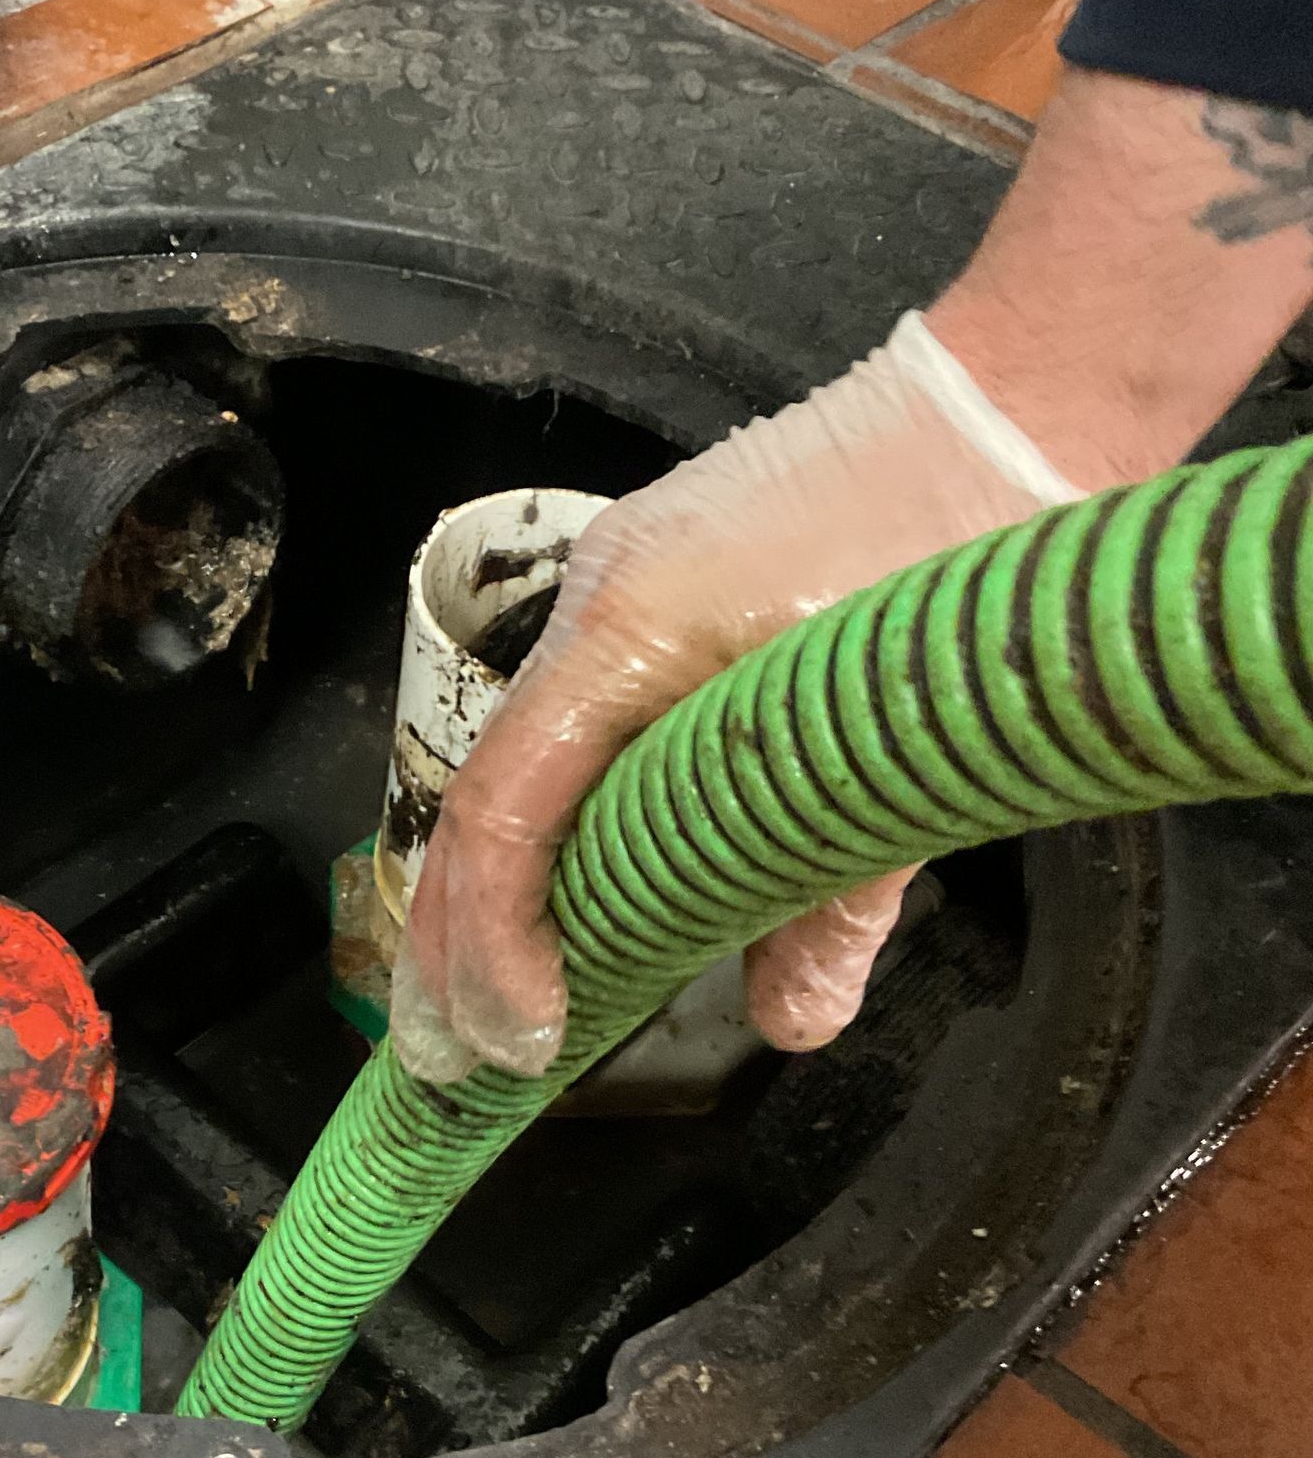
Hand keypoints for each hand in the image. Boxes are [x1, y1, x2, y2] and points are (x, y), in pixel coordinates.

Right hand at [391, 312, 1080, 1081]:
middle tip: (445, 1054)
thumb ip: (837, 894)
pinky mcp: (665, 589)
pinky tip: (571, 886)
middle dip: (451, 936)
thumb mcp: (908, 746)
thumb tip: (791, 1024)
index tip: (518, 1040)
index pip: (510, 808)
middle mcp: (599, 602)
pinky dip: (559, 817)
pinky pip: (579, 721)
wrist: (1011, 403)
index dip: (494, 940)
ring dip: (497, 884)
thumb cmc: (963, 554)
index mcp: (632, 632)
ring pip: (527, 758)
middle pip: (486, 792)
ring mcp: (624, 587)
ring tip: (483, 996)